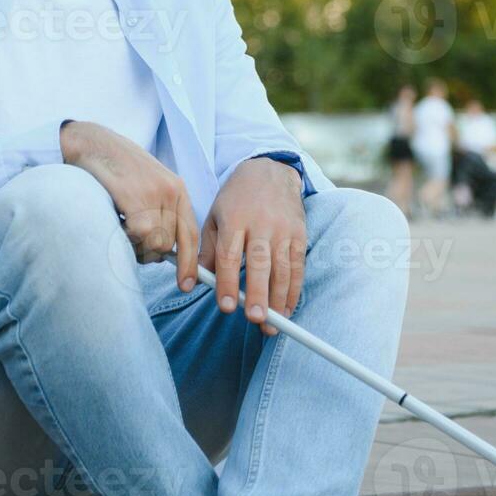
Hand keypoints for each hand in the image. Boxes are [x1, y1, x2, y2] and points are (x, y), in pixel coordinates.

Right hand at [60, 120, 198, 292]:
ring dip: (134, 244)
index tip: (186, 284)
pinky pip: (137, 233)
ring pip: (154, 242)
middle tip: (129, 240)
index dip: (190, 262)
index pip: (190, 234)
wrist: (91, 141)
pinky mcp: (135, 195)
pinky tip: (114, 219)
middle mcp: (171, 190)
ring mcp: (154, 192)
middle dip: (149, 253)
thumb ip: (159, 212)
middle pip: (169, 244)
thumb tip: (163, 251)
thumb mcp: (147, 185)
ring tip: (120, 226)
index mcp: (177, 188)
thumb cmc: (115, 166)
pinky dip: (123, 235)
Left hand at [200, 157, 305, 335]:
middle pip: (259, 263)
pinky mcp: (299, 234)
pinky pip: (298, 266)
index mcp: (235, 219)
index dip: (227, 282)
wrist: (269, 171)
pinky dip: (294, 290)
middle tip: (254, 318)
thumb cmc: (236, 200)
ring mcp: (283, 229)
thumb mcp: (215, 217)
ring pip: (282, 268)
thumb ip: (207, 250)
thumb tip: (195, 281)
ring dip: (278, 299)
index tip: (226, 306)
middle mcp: (261, 223)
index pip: (229, 255)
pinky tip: (287, 310)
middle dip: (257, 292)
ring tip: (271, 324)